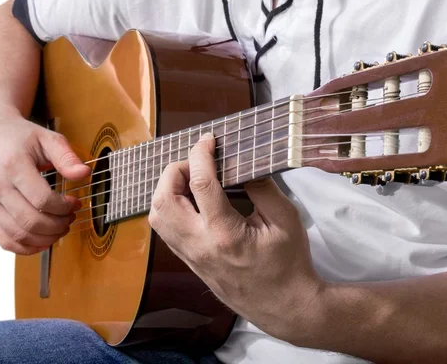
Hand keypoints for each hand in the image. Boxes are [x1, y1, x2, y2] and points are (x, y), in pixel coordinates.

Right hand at [0, 105, 90, 254]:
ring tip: (61, 227)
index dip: (64, 207)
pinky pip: (4, 241)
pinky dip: (26, 247)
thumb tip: (84, 174)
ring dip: (46, 238)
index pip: (42, 200)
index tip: (76, 202)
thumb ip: (66, 157)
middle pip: (31, 221)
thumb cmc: (20, 136)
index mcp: (13, 167)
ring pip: (18, 235)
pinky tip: (43, 240)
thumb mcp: (47, 138)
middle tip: (71, 217)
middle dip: (58, 225)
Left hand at [149, 133, 323, 342]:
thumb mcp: (286, 220)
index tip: (209, 140)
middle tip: (197, 162)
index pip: (200, 184)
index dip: (201, 154)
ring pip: (157, 217)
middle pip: (164, 200)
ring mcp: (191, 257)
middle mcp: (200, 246)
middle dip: (174, 171)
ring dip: (167, 190)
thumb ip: (262, 187)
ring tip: (191, 179)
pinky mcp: (189, 262)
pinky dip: (169, 207)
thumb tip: (243, 162)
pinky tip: (189, 200)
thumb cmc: (289, 264)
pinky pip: (165, 231)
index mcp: (225, 234)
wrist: (283, 307)